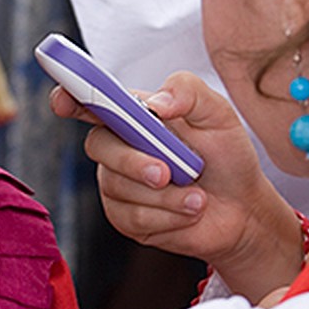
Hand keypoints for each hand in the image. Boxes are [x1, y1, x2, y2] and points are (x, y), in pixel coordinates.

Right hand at [50, 72, 303, 302]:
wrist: (243, 209)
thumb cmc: (226, 156)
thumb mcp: (218, 114)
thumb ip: (189, 92)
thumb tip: (156, 103)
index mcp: (131, 113)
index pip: (88, 100)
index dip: (68, 97)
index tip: (64, 102)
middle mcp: (116, 144)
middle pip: (98, 145)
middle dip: (133, 161)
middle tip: (167, 172)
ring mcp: (116, 182)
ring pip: (118, 186)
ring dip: (164, 195)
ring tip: (197, 196)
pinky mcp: (124, 216)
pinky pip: (131, 217)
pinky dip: (167, 216)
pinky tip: (188, 211)